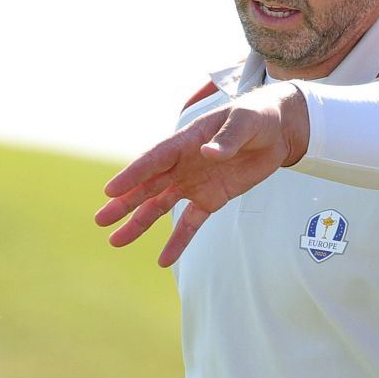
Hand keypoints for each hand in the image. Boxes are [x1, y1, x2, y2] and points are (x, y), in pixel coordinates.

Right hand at [97, 84, 310, 266]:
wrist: (277, 132)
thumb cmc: (256, 117)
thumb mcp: (244, 122)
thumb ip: (227, 138)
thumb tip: (209, 153)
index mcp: (186, 141)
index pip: (154, 160)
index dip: (132, 175)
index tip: (111, 190)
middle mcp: (183, 164)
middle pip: (147, 186)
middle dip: (124, 204)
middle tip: (101, 220)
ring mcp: (194, 183)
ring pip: (160, 206)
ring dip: (138, 223)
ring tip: (116, 241)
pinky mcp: (211, 199)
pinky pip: (190, 223)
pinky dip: (178, 241)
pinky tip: (163, 260)